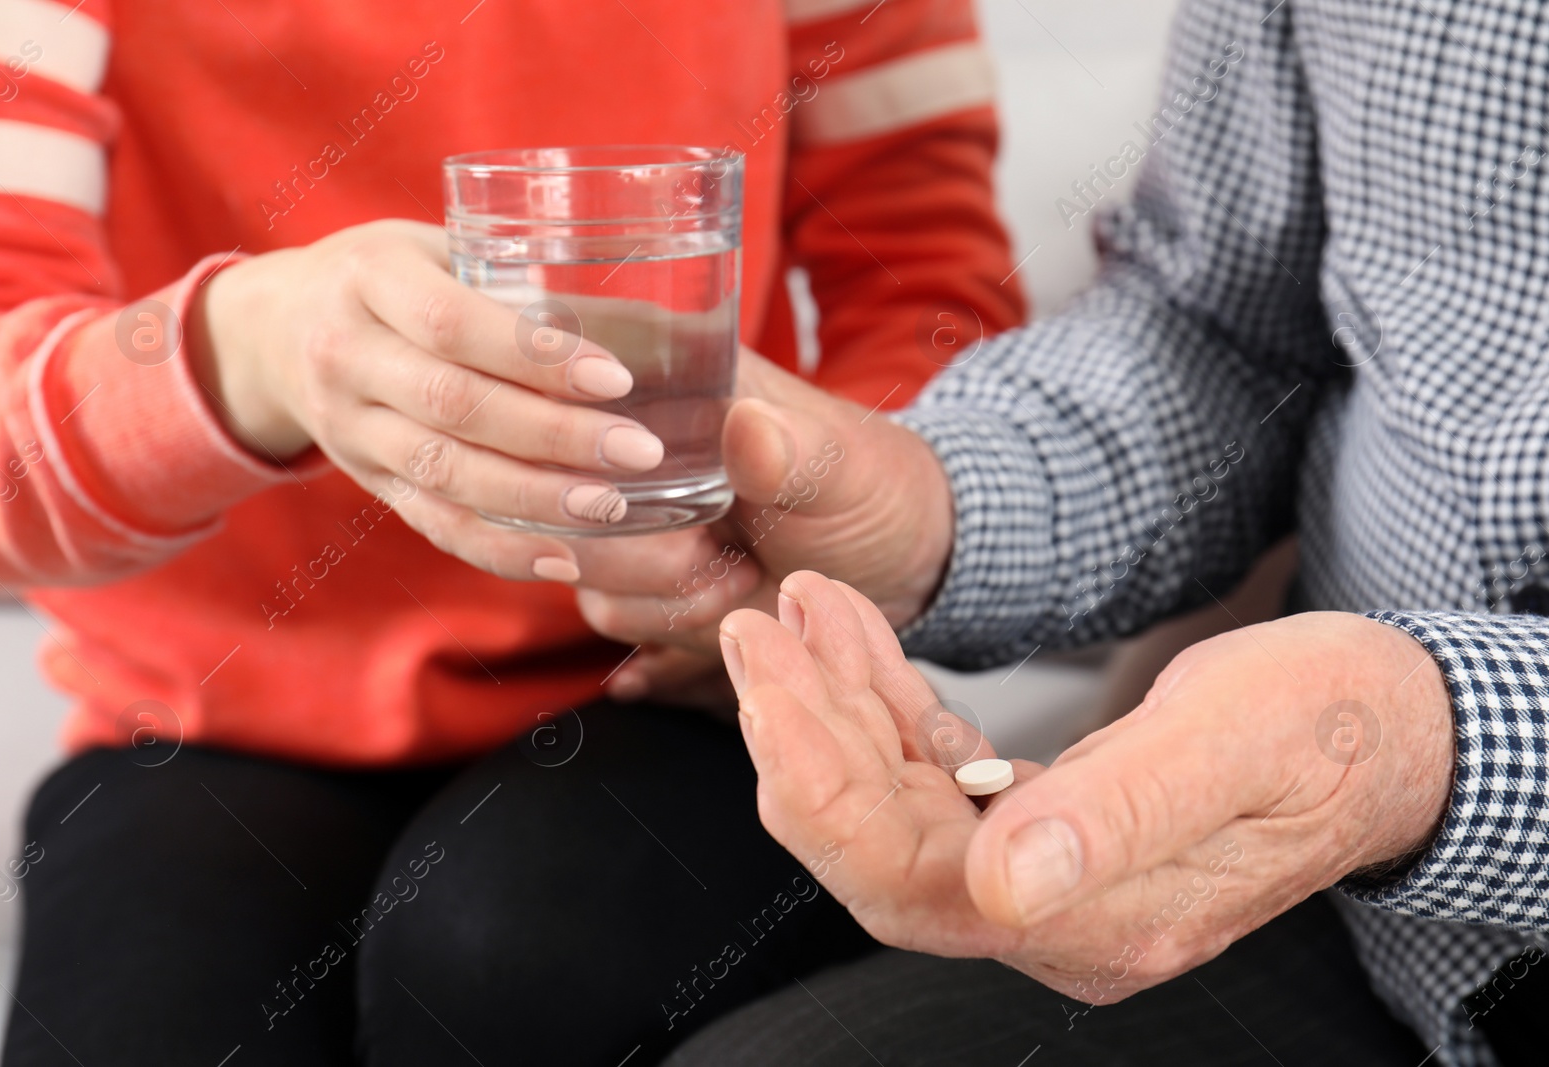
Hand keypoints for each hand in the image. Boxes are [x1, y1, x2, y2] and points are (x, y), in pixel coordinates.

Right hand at [186, 220, 666, 580]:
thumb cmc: (389, 278)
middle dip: (554, 436)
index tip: (616, 379)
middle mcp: (346, 356)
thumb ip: (519, 279)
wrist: (270, 332)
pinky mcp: (366, 480)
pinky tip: (561, 557)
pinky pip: (432, 523)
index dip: (533, 355)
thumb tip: (657, 321)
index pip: (452, 323)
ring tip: (611, 507)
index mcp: (370, 279)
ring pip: (444, 474)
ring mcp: (349, 428)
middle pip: (455, 407)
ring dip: (534, 500)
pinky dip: (498, 547)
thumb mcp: (434, 248)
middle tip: (639, 452)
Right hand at [574, 349, 954, 700]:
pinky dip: (666, 613)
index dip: (580, 423)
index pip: (562, 373)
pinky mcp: (619, 575)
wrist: (881, 571)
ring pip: (572, 552)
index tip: (648, 467)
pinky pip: (602, 604)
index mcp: (665, 369)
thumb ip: (796, 449)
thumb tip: (749, 426)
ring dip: (657, 580)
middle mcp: (620, 434)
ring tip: (733, 565)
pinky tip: (723, 592)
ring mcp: (612, 507)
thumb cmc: (865, 488)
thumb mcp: (844, 465)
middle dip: (632, 533)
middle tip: (713, 539)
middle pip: (551, 479)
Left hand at [722, 571, 1454, 1002]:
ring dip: (833, 707)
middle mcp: (1056, 914)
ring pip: (895, 803)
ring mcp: (1047, 874)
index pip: (909, 881)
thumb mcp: (1240, 747)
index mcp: (1100, 918)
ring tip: (792, 614)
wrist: (1392, 725)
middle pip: (880, 843)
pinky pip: (933, 770)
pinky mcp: (1045, 821)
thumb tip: (1003, 888)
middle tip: (754, 631)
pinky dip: (883, 700)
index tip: (765, 688)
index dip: (822, 790)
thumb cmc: (1334, 727)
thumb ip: (1120, 818)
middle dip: (803, 737)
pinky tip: (850, 636)